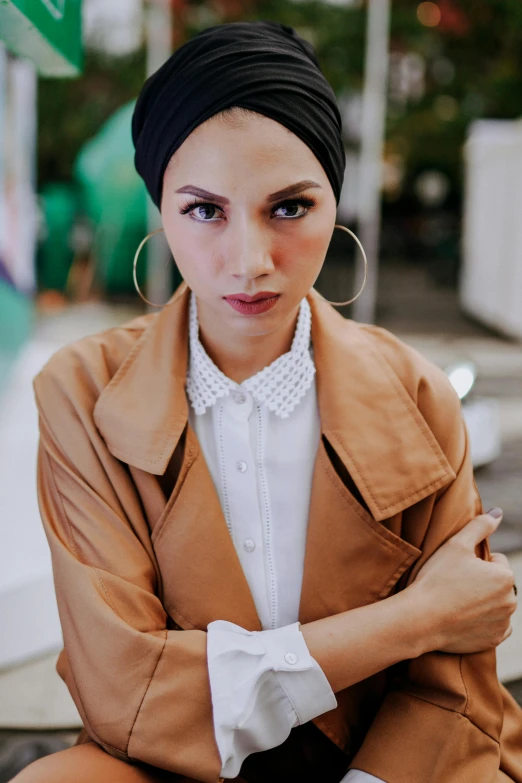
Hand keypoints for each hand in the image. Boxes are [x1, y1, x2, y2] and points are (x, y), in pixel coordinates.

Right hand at [411, 510, 516, 653]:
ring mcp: (503, 623)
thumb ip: (480, 525)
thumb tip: (498, 512)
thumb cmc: (436, 579)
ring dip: (483, 600)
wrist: (420, 619)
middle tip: (455, 584)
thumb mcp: (456, 545)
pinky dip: (483, 621)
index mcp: (505, 576)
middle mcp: (511, 601)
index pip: (495, 561)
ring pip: (496, 603)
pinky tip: (463, 617)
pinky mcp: (493, 640)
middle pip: (497, 583)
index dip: (474, 562)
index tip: (457, 570)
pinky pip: (495, 626)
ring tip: (456, 600)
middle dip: (482, 581)